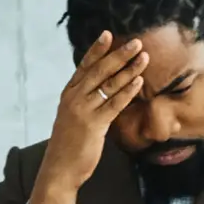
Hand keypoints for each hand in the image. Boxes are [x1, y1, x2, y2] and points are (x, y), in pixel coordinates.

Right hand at [28, 32, 148, 203]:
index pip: (84, 66)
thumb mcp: (72, 117)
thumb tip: (102, 90)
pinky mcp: (93, 124)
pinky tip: (139, 82)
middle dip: (119, 55)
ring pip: (108, 84)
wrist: (59, 170)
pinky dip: (127, 91)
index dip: (97, 50)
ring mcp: (83, 110)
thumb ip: (84, 102)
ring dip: (128, 69)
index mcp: (68, 95)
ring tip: (144, 57)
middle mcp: (74, 98)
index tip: (108, 34)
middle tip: (136, 43)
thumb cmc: (68, 146)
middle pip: (99, 70)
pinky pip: (114, 104)